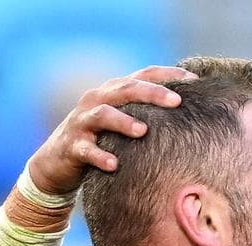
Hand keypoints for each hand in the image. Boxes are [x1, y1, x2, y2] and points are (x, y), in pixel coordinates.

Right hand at [27, 65, 195, 194]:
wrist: (57, 162)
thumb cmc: (102, 140)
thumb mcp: (125, 122)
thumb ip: (150, 113)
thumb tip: (193, 114)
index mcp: (113, 92)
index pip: (143, 75)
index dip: (168, 75)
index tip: (195, 81)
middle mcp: (97, 100)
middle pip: (125, 90)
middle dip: (152, 93)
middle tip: (177, 101)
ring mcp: (82, 122)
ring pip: (103, 115)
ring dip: (123, 121)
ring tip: (142, 131)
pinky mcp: (71, 146)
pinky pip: (86, 150)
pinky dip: (99, 156)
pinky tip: (114, 165)